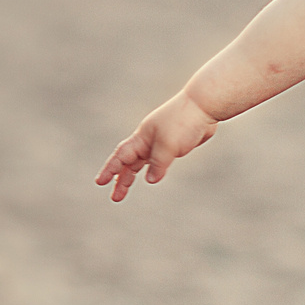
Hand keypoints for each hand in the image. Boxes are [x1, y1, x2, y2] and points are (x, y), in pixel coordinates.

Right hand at [95, 92, 216, 201]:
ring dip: (133, 176)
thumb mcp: (168, 146)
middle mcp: (148, 140)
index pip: (121, 156)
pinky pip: (159, 161)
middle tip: (115, 198)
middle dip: (121, 180)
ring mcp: (161, 142)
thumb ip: (158, 164)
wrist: (204, 106)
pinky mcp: (175, 145)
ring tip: (124, 190)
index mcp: (142, 137)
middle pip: (129, 162)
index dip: (110, 169)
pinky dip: (152, 170)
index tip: (99, 182)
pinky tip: (152, 177)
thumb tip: (150, 180)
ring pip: (142, 162)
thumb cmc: (183, 121)